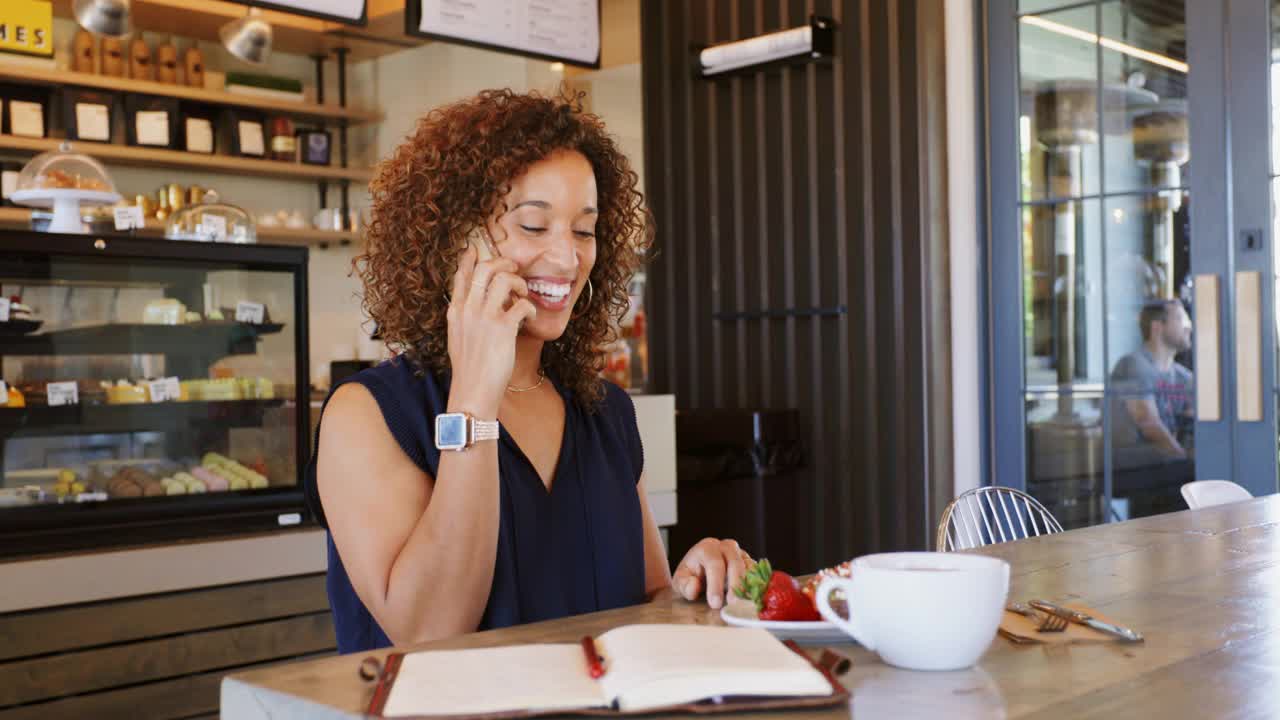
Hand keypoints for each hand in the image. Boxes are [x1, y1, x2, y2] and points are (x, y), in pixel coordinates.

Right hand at [446, 247, 536, 416]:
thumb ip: (464, 319)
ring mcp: (484, 317)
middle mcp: (468, 310)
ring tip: (523, 295)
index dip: (469, 259)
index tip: (474, 249)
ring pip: (504, 279)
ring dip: (519, 283)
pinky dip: (529, 308)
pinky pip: (521, 304)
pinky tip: (528, 318)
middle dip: (503, 263)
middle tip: (514, 269)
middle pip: (485, 269)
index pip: (460, 276)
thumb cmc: (469, 369)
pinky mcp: (502, 328)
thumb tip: (473, 306)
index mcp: (455, 312)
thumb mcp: (458, 339)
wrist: (472, 392)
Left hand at [672, 538, 750, 609]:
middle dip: (735, 584)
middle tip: (732, 604)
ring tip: (743, 603)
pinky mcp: (750, 562)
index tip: (715, 603)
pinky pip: (757, 571)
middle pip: (734, 562)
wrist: (702, 571)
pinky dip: (755, 584)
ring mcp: (740, 553)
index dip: (715, 584)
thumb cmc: (691, 576)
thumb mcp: (681, 582)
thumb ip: (684, 585)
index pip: (713, 563)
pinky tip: (751, 598)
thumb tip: (694, 587)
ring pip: (748, 566)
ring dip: (747, 585)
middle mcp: (726, 546)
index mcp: (706, 548)